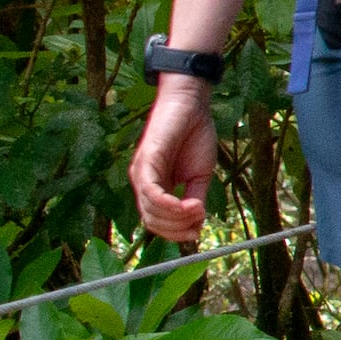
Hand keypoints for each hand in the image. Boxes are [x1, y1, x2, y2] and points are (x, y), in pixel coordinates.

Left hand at [130, 81, 219, 236]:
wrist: (191, 105)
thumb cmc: (195, 136)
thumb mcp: (199, 176)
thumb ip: (195, 199)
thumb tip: (197, 223)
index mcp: (154, 188)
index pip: (156, 223)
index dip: (176, 233)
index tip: (198, 230)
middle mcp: (142, 183)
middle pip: (152, 222)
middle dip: (178, 229)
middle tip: (199, 222)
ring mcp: (141, 173)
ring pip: (151, 212)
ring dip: (177, 218)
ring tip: (198, 209)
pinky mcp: (146, 161)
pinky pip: (152, 193)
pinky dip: (170, 205)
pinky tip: (189, 203)